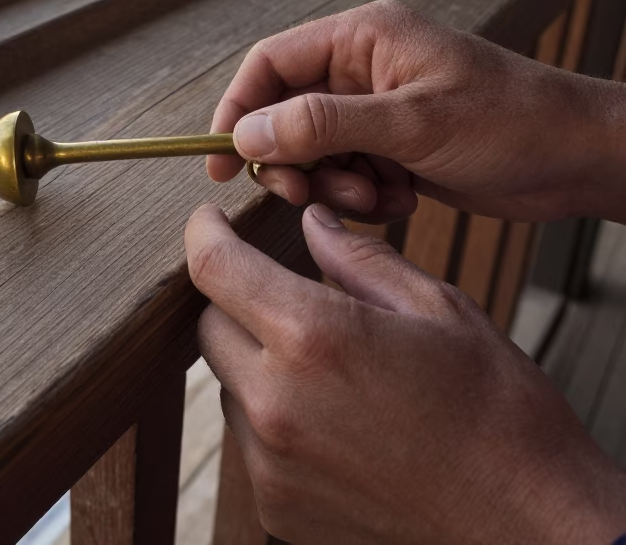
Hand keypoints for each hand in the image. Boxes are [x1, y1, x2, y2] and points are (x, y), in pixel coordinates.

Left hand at [187, 203, 625, 543]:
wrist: (531, 529)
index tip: (209, 222)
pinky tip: (336, 423)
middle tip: (287, 298)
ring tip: (332, 373)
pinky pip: (251, 442)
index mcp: (314, 338)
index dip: (203, 233)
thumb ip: (361, 262)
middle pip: (209, 327)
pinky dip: (276, 420)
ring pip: (228, 385)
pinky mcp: (277, 506)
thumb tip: (313, 225)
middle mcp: (276, 402)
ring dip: (258, 364)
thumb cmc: (499, 414)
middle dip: (237, 301)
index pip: (214, 268)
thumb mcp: (442, 310)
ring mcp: (271, 462)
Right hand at [208, 0, 625, 223]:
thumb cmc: (511, 123)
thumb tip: (248, 133)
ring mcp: (377, 110)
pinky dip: (363, 196)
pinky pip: (347, 174)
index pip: (270, 65)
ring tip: (375, 196)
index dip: (237, 110)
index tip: (220, 161)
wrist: (579, 160)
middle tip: (307, 193)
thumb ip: (324, 124)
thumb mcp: (412, 123)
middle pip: (285, 114)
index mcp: (362, 38)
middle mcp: (362, 69)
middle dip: (293, 160)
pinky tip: (402, 199)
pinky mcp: (393, 147)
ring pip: (314, 152)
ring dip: (332, 184)